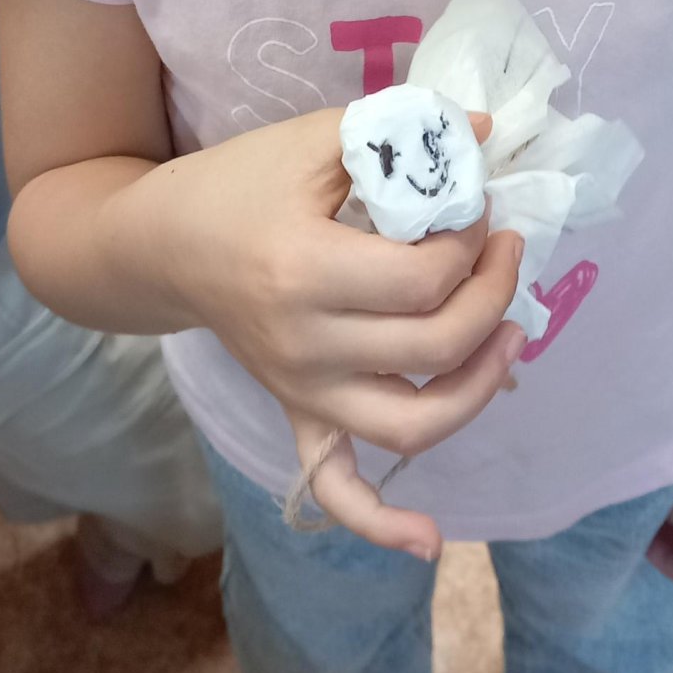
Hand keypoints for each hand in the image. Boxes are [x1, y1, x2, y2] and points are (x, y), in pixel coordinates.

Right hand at [163, 107, 523, 557]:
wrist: (161, 244)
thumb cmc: (236, 184)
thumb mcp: (311, 141)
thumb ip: (398, 132)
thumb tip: (481, 130)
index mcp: (304, 270)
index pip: (423, 278)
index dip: (471, 240)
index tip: (476, 203)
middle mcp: (304, 345)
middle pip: (433, 349)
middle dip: (492, 296)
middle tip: (504, 246)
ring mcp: (300, 390)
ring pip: (410, 427)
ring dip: (479, 387)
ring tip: (511, 335)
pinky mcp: (297, 412)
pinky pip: (337, 488)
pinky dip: (384, 524)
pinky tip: (431, 543)